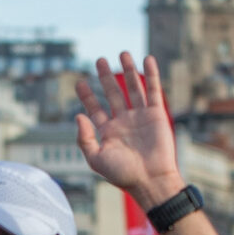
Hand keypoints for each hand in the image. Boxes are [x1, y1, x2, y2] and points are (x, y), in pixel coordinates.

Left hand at [72, 54, 185, 205]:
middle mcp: (123, 122)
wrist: (151, 180)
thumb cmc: (123, 174)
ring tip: (122, 53)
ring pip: (133, 88)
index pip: (95, 109)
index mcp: (108, 132)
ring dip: (128, 71)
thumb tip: (77, 115)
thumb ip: (84, 138)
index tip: (80, 81)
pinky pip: (153, 90)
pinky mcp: (156, 114)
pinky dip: (151, 75)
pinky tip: (146, 60)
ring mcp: (140, 117)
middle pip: (113, 93)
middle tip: (99, 60)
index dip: (87, 95)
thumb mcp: (96, 158)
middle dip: (106, 77)